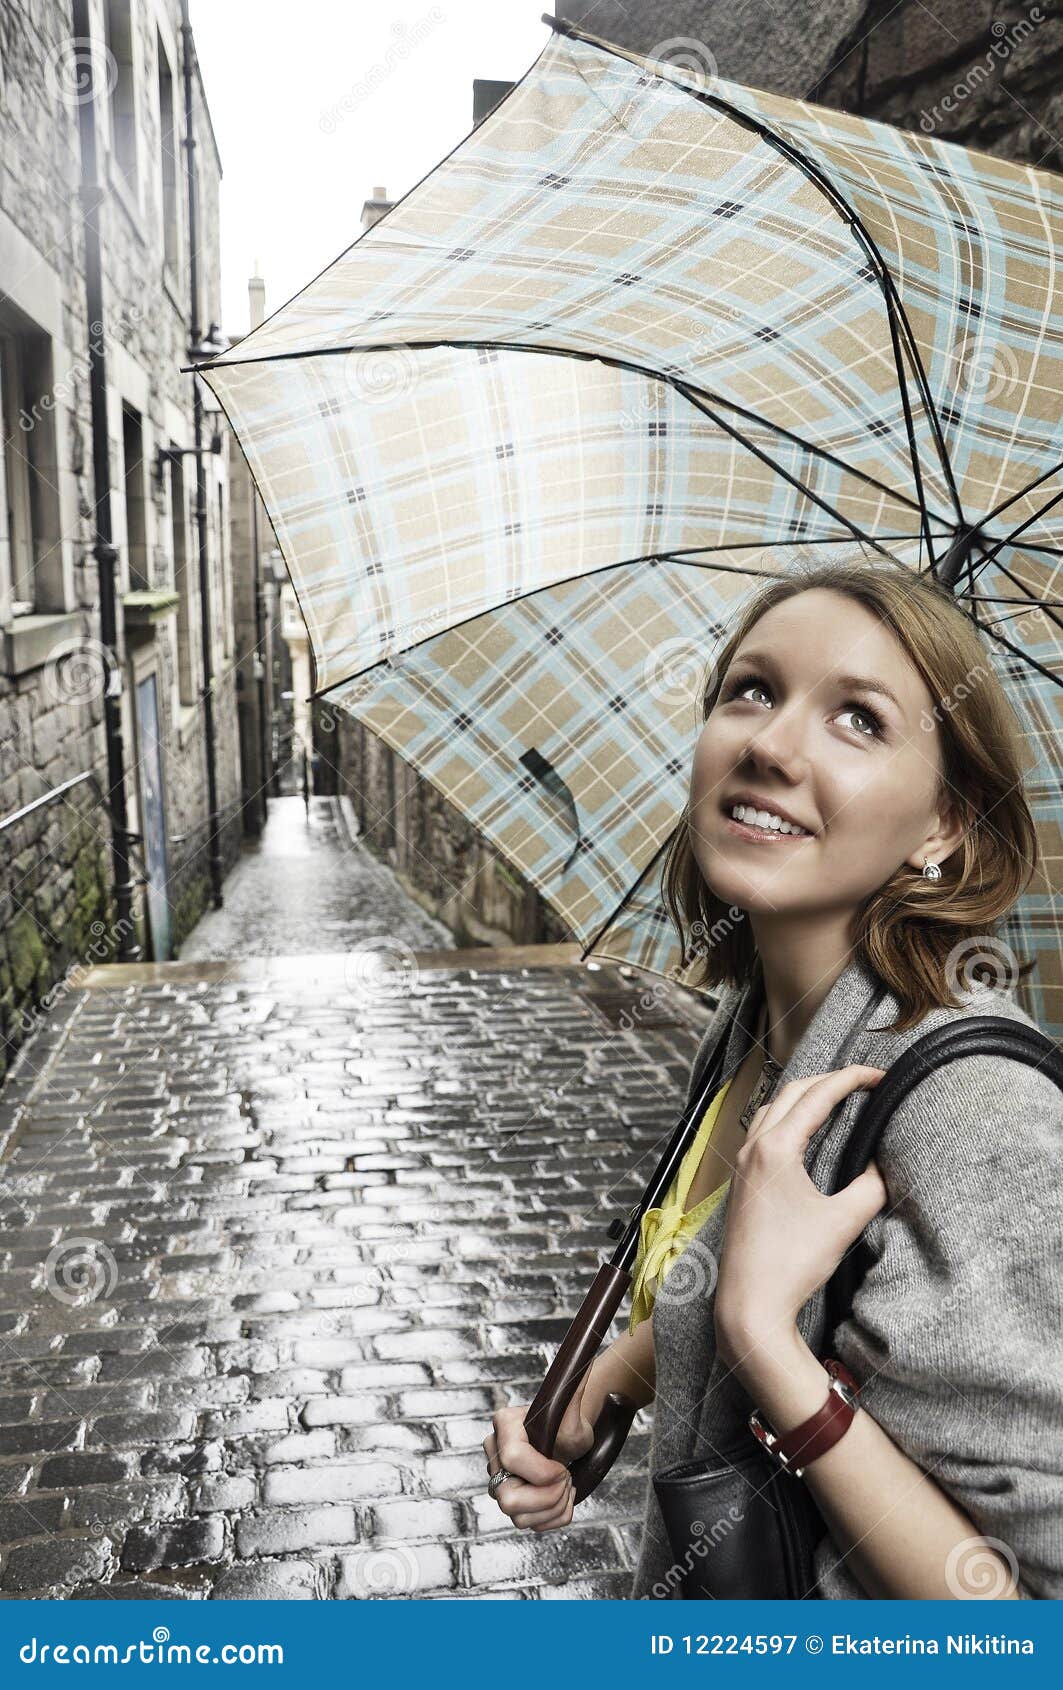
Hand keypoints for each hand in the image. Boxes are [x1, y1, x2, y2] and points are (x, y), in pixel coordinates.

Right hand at [482, 1370, 593, 1532]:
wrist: (568, 1437)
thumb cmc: (569, 1422)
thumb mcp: (574, 1410)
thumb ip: (575, 1388)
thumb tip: (582, 1365)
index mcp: (504, 1426)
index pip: (513, 1459)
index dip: (543, 1472)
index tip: (562, 1467)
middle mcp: (495, 1454)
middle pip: (508, 1499)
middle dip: (547, 1497)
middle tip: (565, 1478)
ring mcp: (499, 1480)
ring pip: (518, 1518)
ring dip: (553, 1508)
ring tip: (566, 1487)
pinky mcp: (511, 1501)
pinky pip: (528, 1525)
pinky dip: (552, 1518)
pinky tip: (561, 1498)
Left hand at [713, 1064, 887, 1371]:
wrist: (750, 1304)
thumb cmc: (793, 1264)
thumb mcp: (844, 1222)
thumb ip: (871, 1186)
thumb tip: (880, 1166)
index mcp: (775, 1147)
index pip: (818, 1095)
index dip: (852, 1079)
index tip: (881, 1075)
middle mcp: (752, 1147)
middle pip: (792, 1091)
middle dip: (829, 1080)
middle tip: (864, 1082)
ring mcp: (742, 1164)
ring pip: (772, 1109)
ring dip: (804, 1096)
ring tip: (838, 1098)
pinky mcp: (741, 1182)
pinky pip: (763, 1131)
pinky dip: (787, 1118)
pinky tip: (806, 1133)